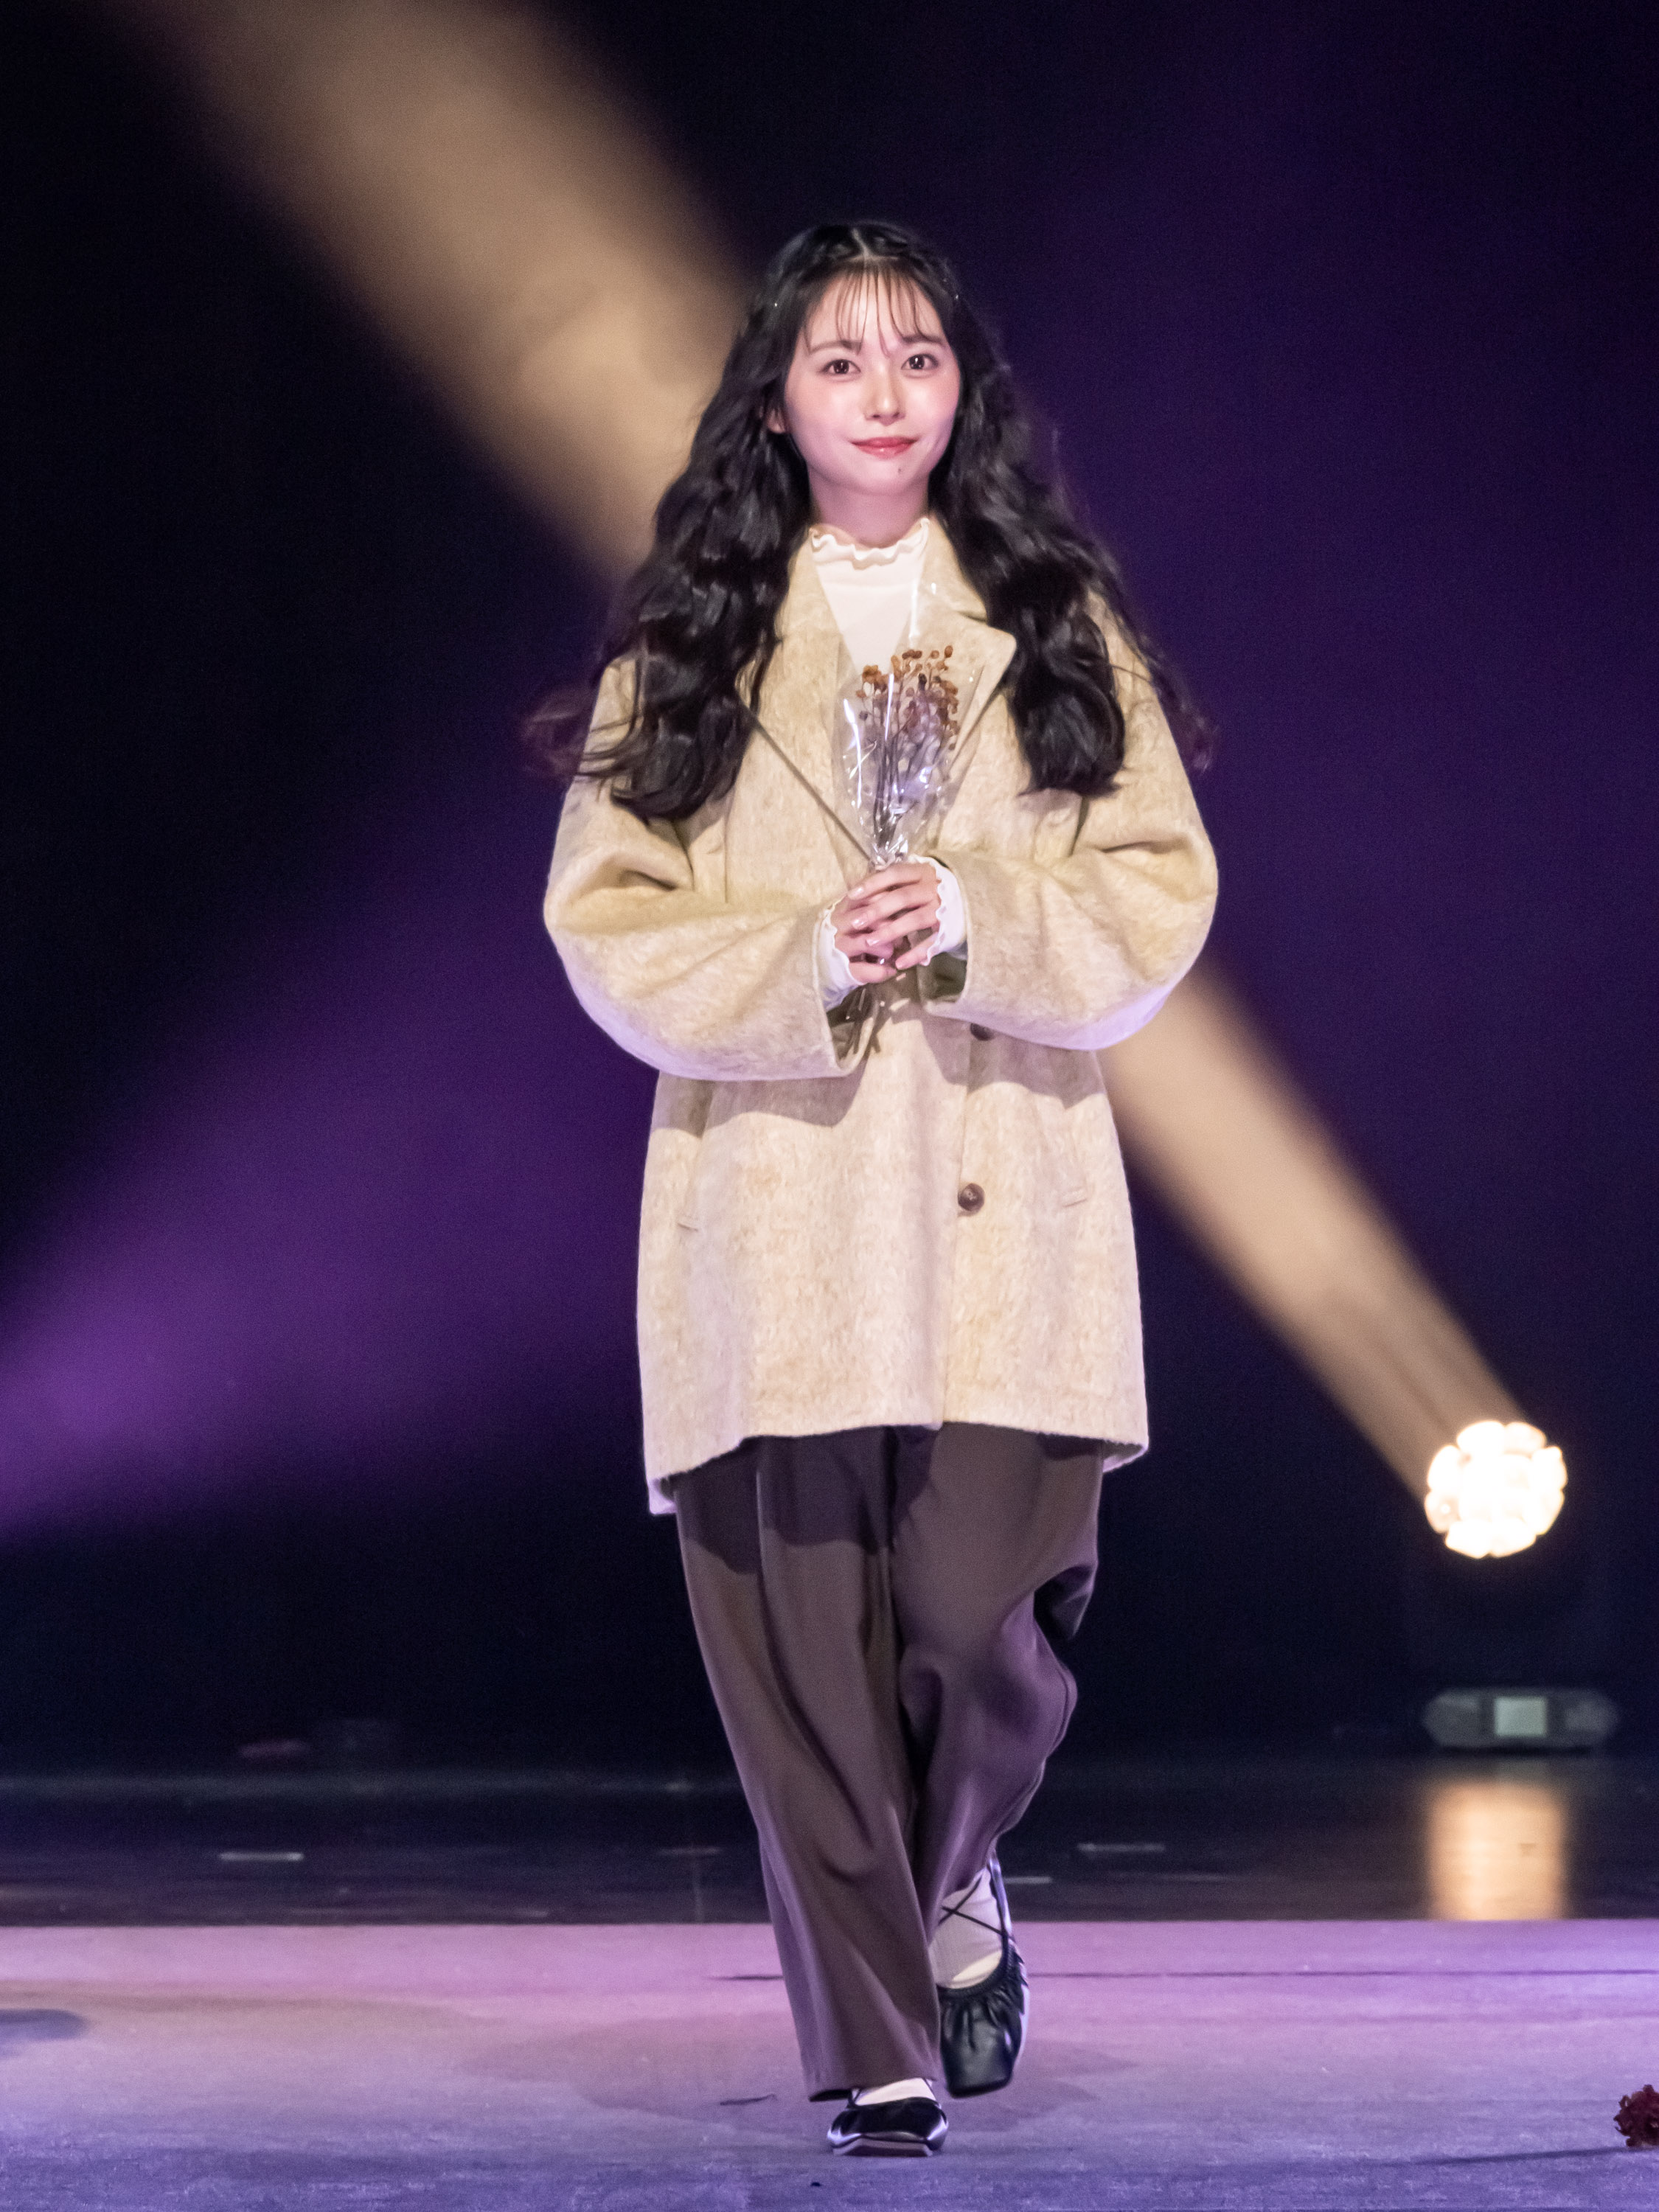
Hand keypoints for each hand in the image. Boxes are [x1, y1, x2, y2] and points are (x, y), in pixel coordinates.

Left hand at [830, 862, 942, 980]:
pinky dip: (915, 954)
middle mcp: (934, 888)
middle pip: (902, 897)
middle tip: (855, 922)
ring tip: (870, 943)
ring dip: (891, 931)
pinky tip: (898, 964)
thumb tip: (861, 888)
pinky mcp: (950, 928)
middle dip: (877, 910)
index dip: (873, 883)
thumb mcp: (917, 879)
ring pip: (915, 919)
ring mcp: (943, 908)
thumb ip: (894, 882)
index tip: (852, 895)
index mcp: (923, 872)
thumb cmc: (934, 889)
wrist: (971, 900)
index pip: (895, 874)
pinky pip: (931, 942)